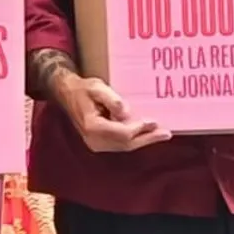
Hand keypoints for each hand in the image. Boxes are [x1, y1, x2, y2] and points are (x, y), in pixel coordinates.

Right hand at [48, 72, 169, 153]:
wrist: (68, 95)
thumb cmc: (84, 89)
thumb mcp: (97, 87)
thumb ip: (111, 98)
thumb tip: (125, 112)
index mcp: (93, 126)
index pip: (122, 133)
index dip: (139, 128)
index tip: (153, 121)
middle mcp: (93, 139)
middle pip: (126, 144)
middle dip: (147, 139)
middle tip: (165, 134)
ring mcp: (95, 143)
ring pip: (124, 146)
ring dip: (142, 141)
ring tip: (159, 134)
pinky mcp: (98, 144)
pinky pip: (120, 145)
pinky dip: (134, 140)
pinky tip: (145, 134)